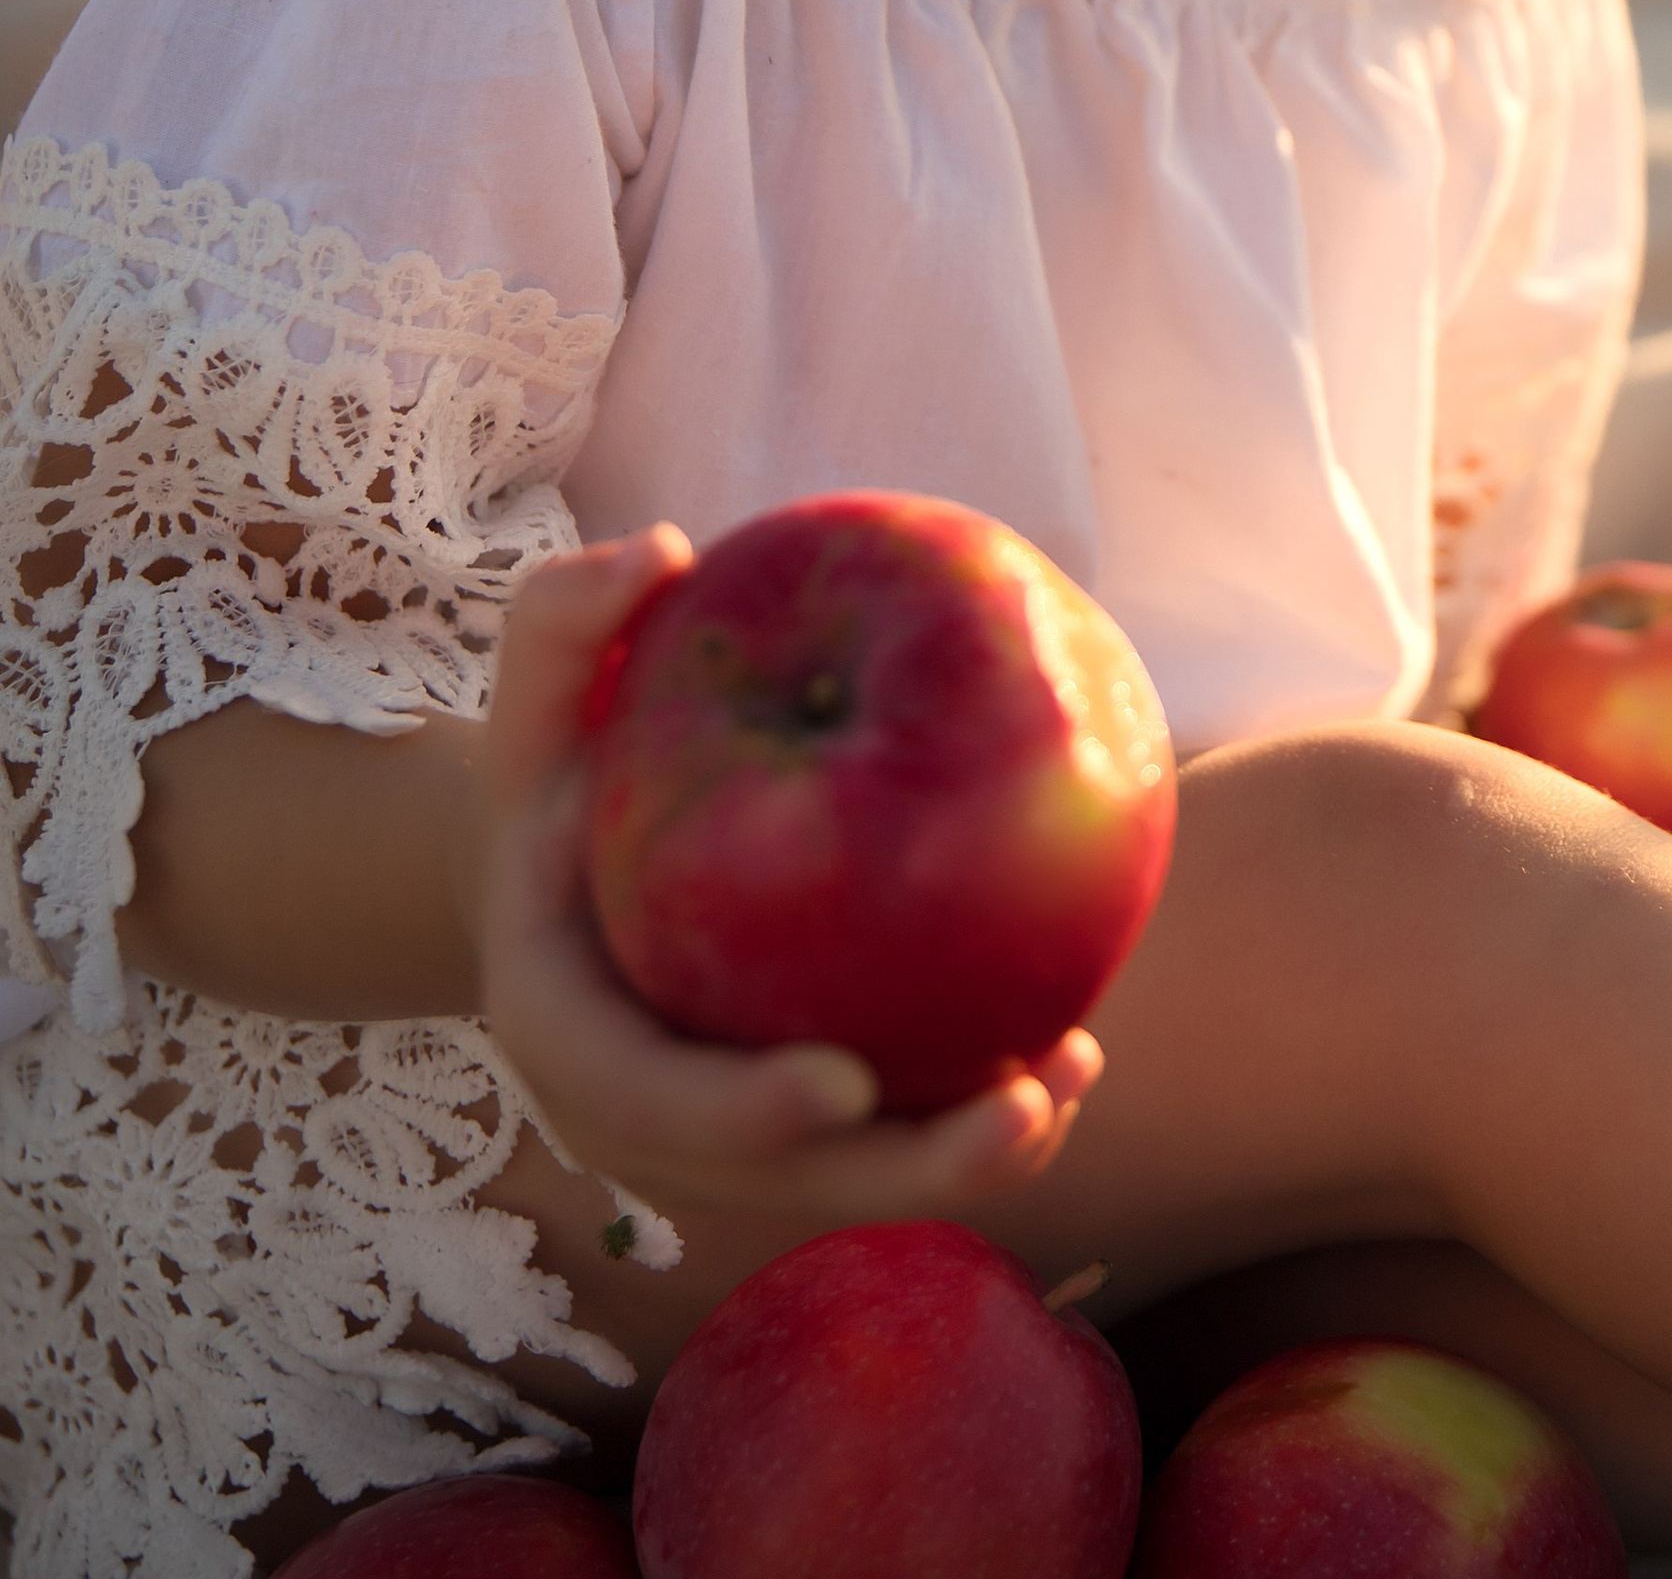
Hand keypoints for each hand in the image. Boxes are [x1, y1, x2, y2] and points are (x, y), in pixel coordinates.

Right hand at [471, 527, 1103, 1234]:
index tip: (842, 1085)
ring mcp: (732, 1124)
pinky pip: (897, 1122)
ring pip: (857, 1172)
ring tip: (1073, 1070)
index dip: (742, 1112)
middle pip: (784, 1177)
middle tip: (1021, 1111)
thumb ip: (567, 617)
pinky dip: (980, 1097)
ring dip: (969, 1152)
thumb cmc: (560, 754)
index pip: (651, 1099)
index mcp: (569, 1032)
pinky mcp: (804, 1107)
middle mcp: (652, 1110)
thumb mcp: (539, 688)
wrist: (567, 850)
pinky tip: (1079, 1042)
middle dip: (906, 1168)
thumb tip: (659, 548)